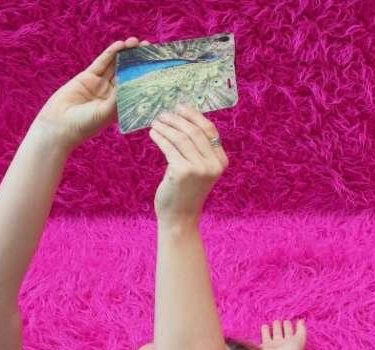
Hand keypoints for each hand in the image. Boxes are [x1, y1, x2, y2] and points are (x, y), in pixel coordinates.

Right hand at [33, 37, 150, 148]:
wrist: (58, 125)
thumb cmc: (84, 125)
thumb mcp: (105, 113)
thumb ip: (117, 98)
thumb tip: (131, 83)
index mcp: (119, 106)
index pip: (135, 87)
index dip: (144, 75)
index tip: (155, 65)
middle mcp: (111, 94)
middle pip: (127, 73)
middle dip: (136, 61)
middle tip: (148, 48)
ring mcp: (99, 85)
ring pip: (114, 66)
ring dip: (125, 54)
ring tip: (135, 42)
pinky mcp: (87, 77)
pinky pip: (101, 63)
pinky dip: (110, 54)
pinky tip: (119, 45)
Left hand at [149, 105, 227, 222]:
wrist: (180, 217)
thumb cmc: (186, 191)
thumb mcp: (199, 169)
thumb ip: (198, 149)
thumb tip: (183, 119)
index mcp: (221, 161)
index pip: (209, 130)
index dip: (194, 115)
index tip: (180, 107)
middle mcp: (213, 164)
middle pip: (194, 131)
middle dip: (176, 119)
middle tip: (163, 114)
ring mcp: (199, 168)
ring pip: (180, 137)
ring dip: (166, 126)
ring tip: (156, 123)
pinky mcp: (182, 172)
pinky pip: (169, 147)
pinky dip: (160, 137)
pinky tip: (154, 133)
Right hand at [260, 319, 305, 349]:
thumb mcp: (300, 339)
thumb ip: (302, 329)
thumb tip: (302, 320)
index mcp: (290, 343)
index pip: (289, 332)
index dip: (288, 326)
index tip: (286, 321)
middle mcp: (280, 345)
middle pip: (278, 333)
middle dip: (277, 326)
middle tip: (276, 321)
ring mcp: (271, 347)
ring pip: (268, 336)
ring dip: (267, 330)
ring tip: (266, 324)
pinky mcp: (262, 348)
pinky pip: (261, 339)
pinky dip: (260, 335)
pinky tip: (259, 329)